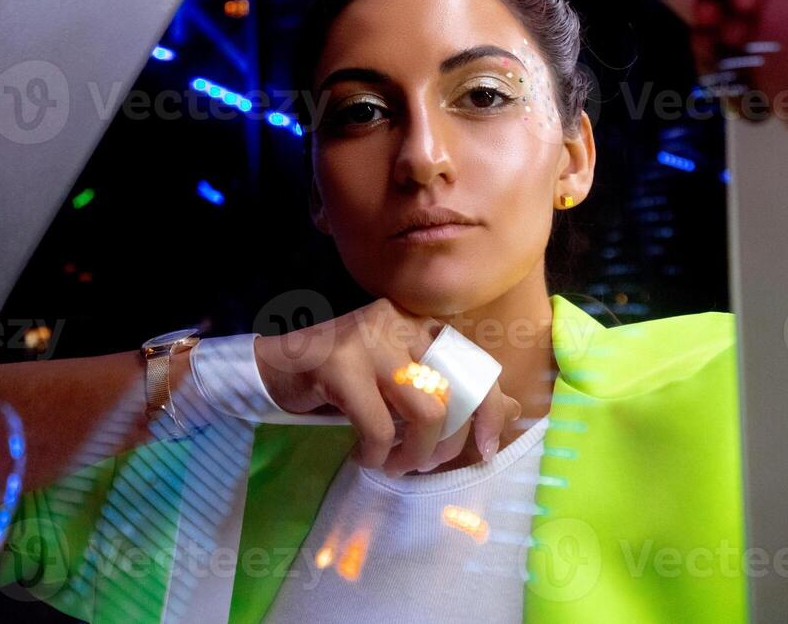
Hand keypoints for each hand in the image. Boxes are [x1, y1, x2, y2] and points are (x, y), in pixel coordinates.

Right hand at [254, 297, 521, 476]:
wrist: (274, 368)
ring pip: (426, 408)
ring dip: (416, 452)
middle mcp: (399, 322)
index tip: (490, 448)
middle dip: (449, 442)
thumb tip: (513, 411)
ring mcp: (368, 339)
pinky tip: (364, 457)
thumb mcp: (402, 381)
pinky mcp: (338, 363)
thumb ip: (451, 390)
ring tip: (397, 465)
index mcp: (419, 323)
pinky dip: (376, 453)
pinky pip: (378, 425)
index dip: (491, 409)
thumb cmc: (344, 379)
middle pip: (457, 389)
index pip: (475, 363)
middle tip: (426, 464)